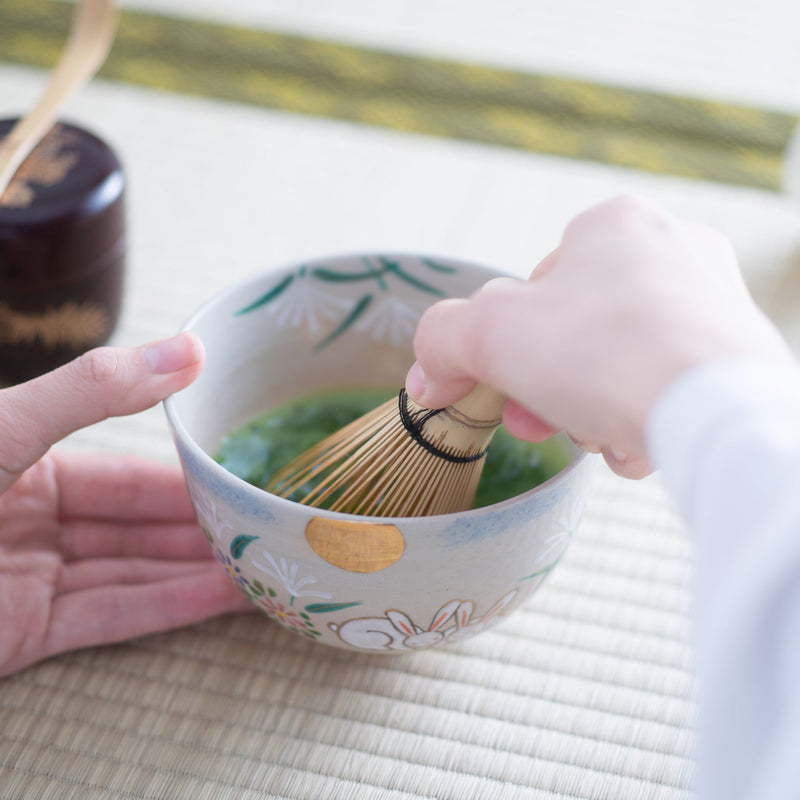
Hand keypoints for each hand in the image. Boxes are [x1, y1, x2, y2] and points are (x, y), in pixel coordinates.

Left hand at [0, 334, 249, 676]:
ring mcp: (28, 580)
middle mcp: (30, 517)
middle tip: (269, 523)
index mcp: (20, 457)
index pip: (124, 469)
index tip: (242, 475)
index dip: (185, 473)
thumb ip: (97, 391)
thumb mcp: (4, 427)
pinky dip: (168, 609)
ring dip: (197, 571)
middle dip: (201, 526)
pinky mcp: (22, 636)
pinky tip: (225, 598)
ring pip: (131, 572)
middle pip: (135, 523)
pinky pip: (109, 618)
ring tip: (268, 562)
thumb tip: (190, 350)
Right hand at [406, 195, 791, 477]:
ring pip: (618, 365)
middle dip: (544, 388)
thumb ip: (441, 340)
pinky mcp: (738, 353)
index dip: (503, 345)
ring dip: (590, 410)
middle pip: (575, 332)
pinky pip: (664, 388)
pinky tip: (637, 442)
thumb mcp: (489, 335)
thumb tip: (425, 374)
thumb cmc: (603, 353)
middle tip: (537, 424)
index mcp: (613, 225)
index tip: (493, 388)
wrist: (717, 412)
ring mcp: (713, 302)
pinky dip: (640, 420)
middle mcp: (672, 250)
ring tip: (596, 436)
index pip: (532, 287)